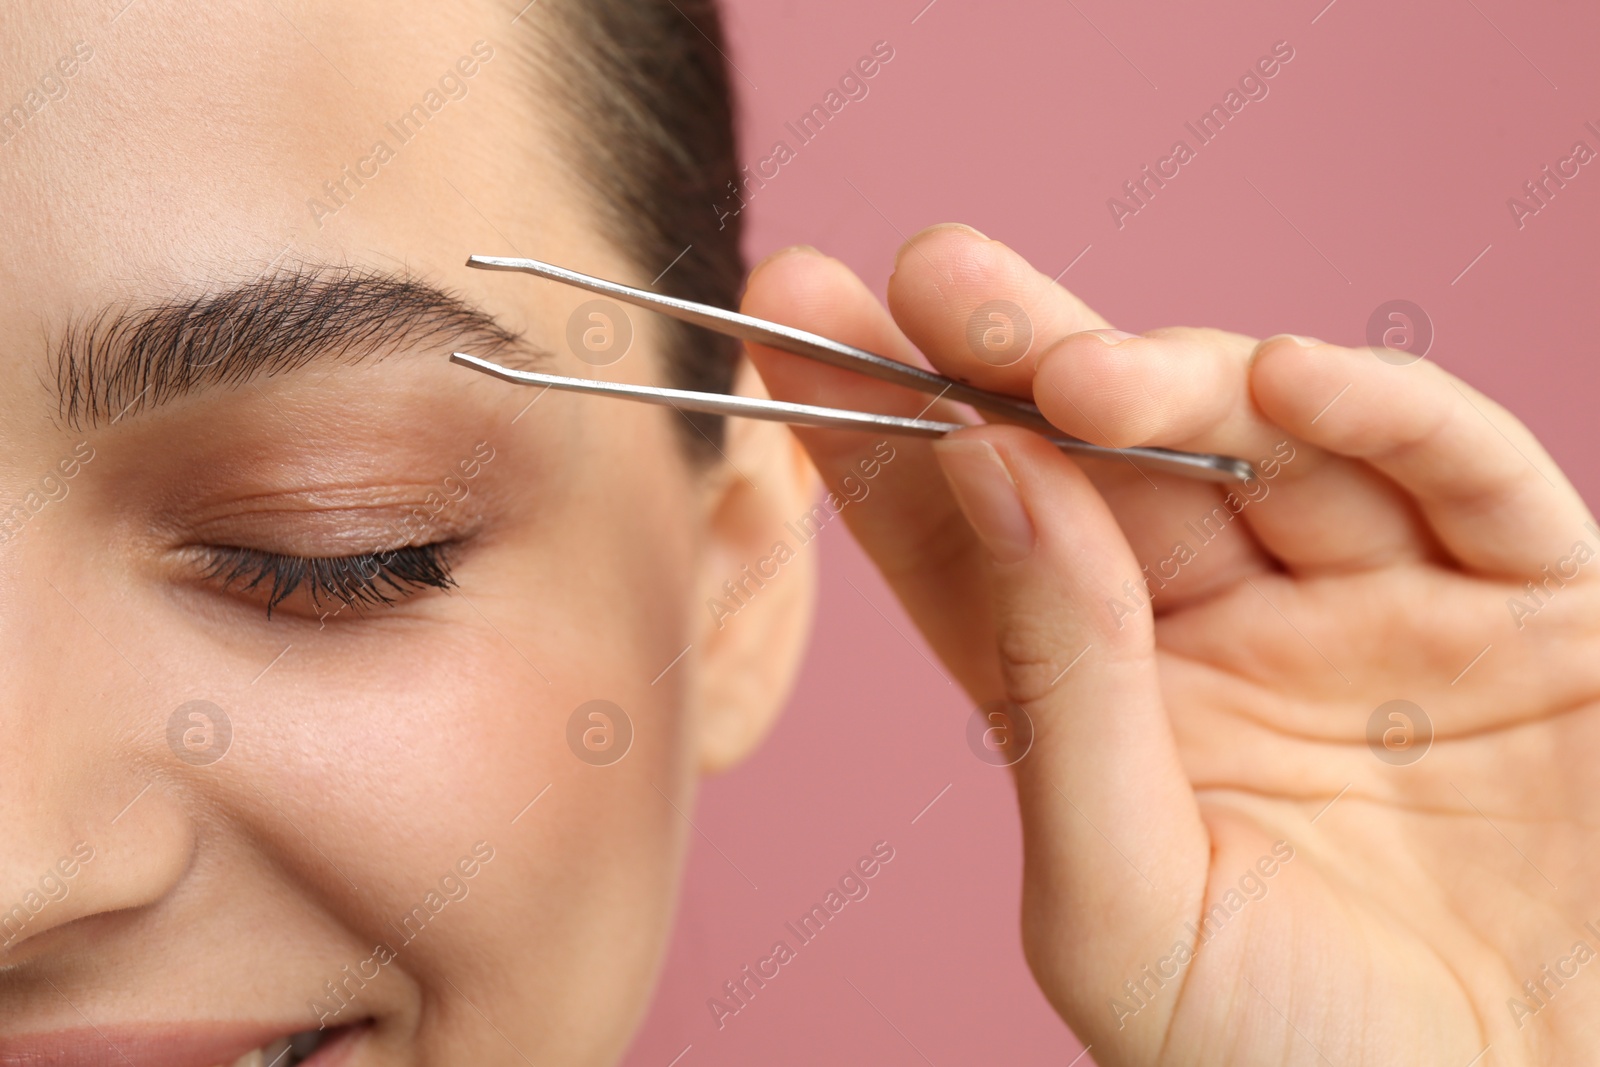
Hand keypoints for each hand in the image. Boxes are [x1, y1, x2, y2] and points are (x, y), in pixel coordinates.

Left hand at [740, 226, 1599, 1064]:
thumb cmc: (1293, 1063)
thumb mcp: (1124, 900)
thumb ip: (1054, 690)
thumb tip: (984, 471)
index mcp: (1113, 699)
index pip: (978, 538)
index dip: (886, 431)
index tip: (792, 318)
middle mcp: (1236, 628)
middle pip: (1108, 456)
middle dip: (1011, 356)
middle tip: (920, 274)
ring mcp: (1381, 601)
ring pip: (1266, 432)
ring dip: (1172, 379)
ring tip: (1081, 374)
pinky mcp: (1535, 603)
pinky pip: (1461, 473)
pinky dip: (1386, 415)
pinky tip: (1288, 375)